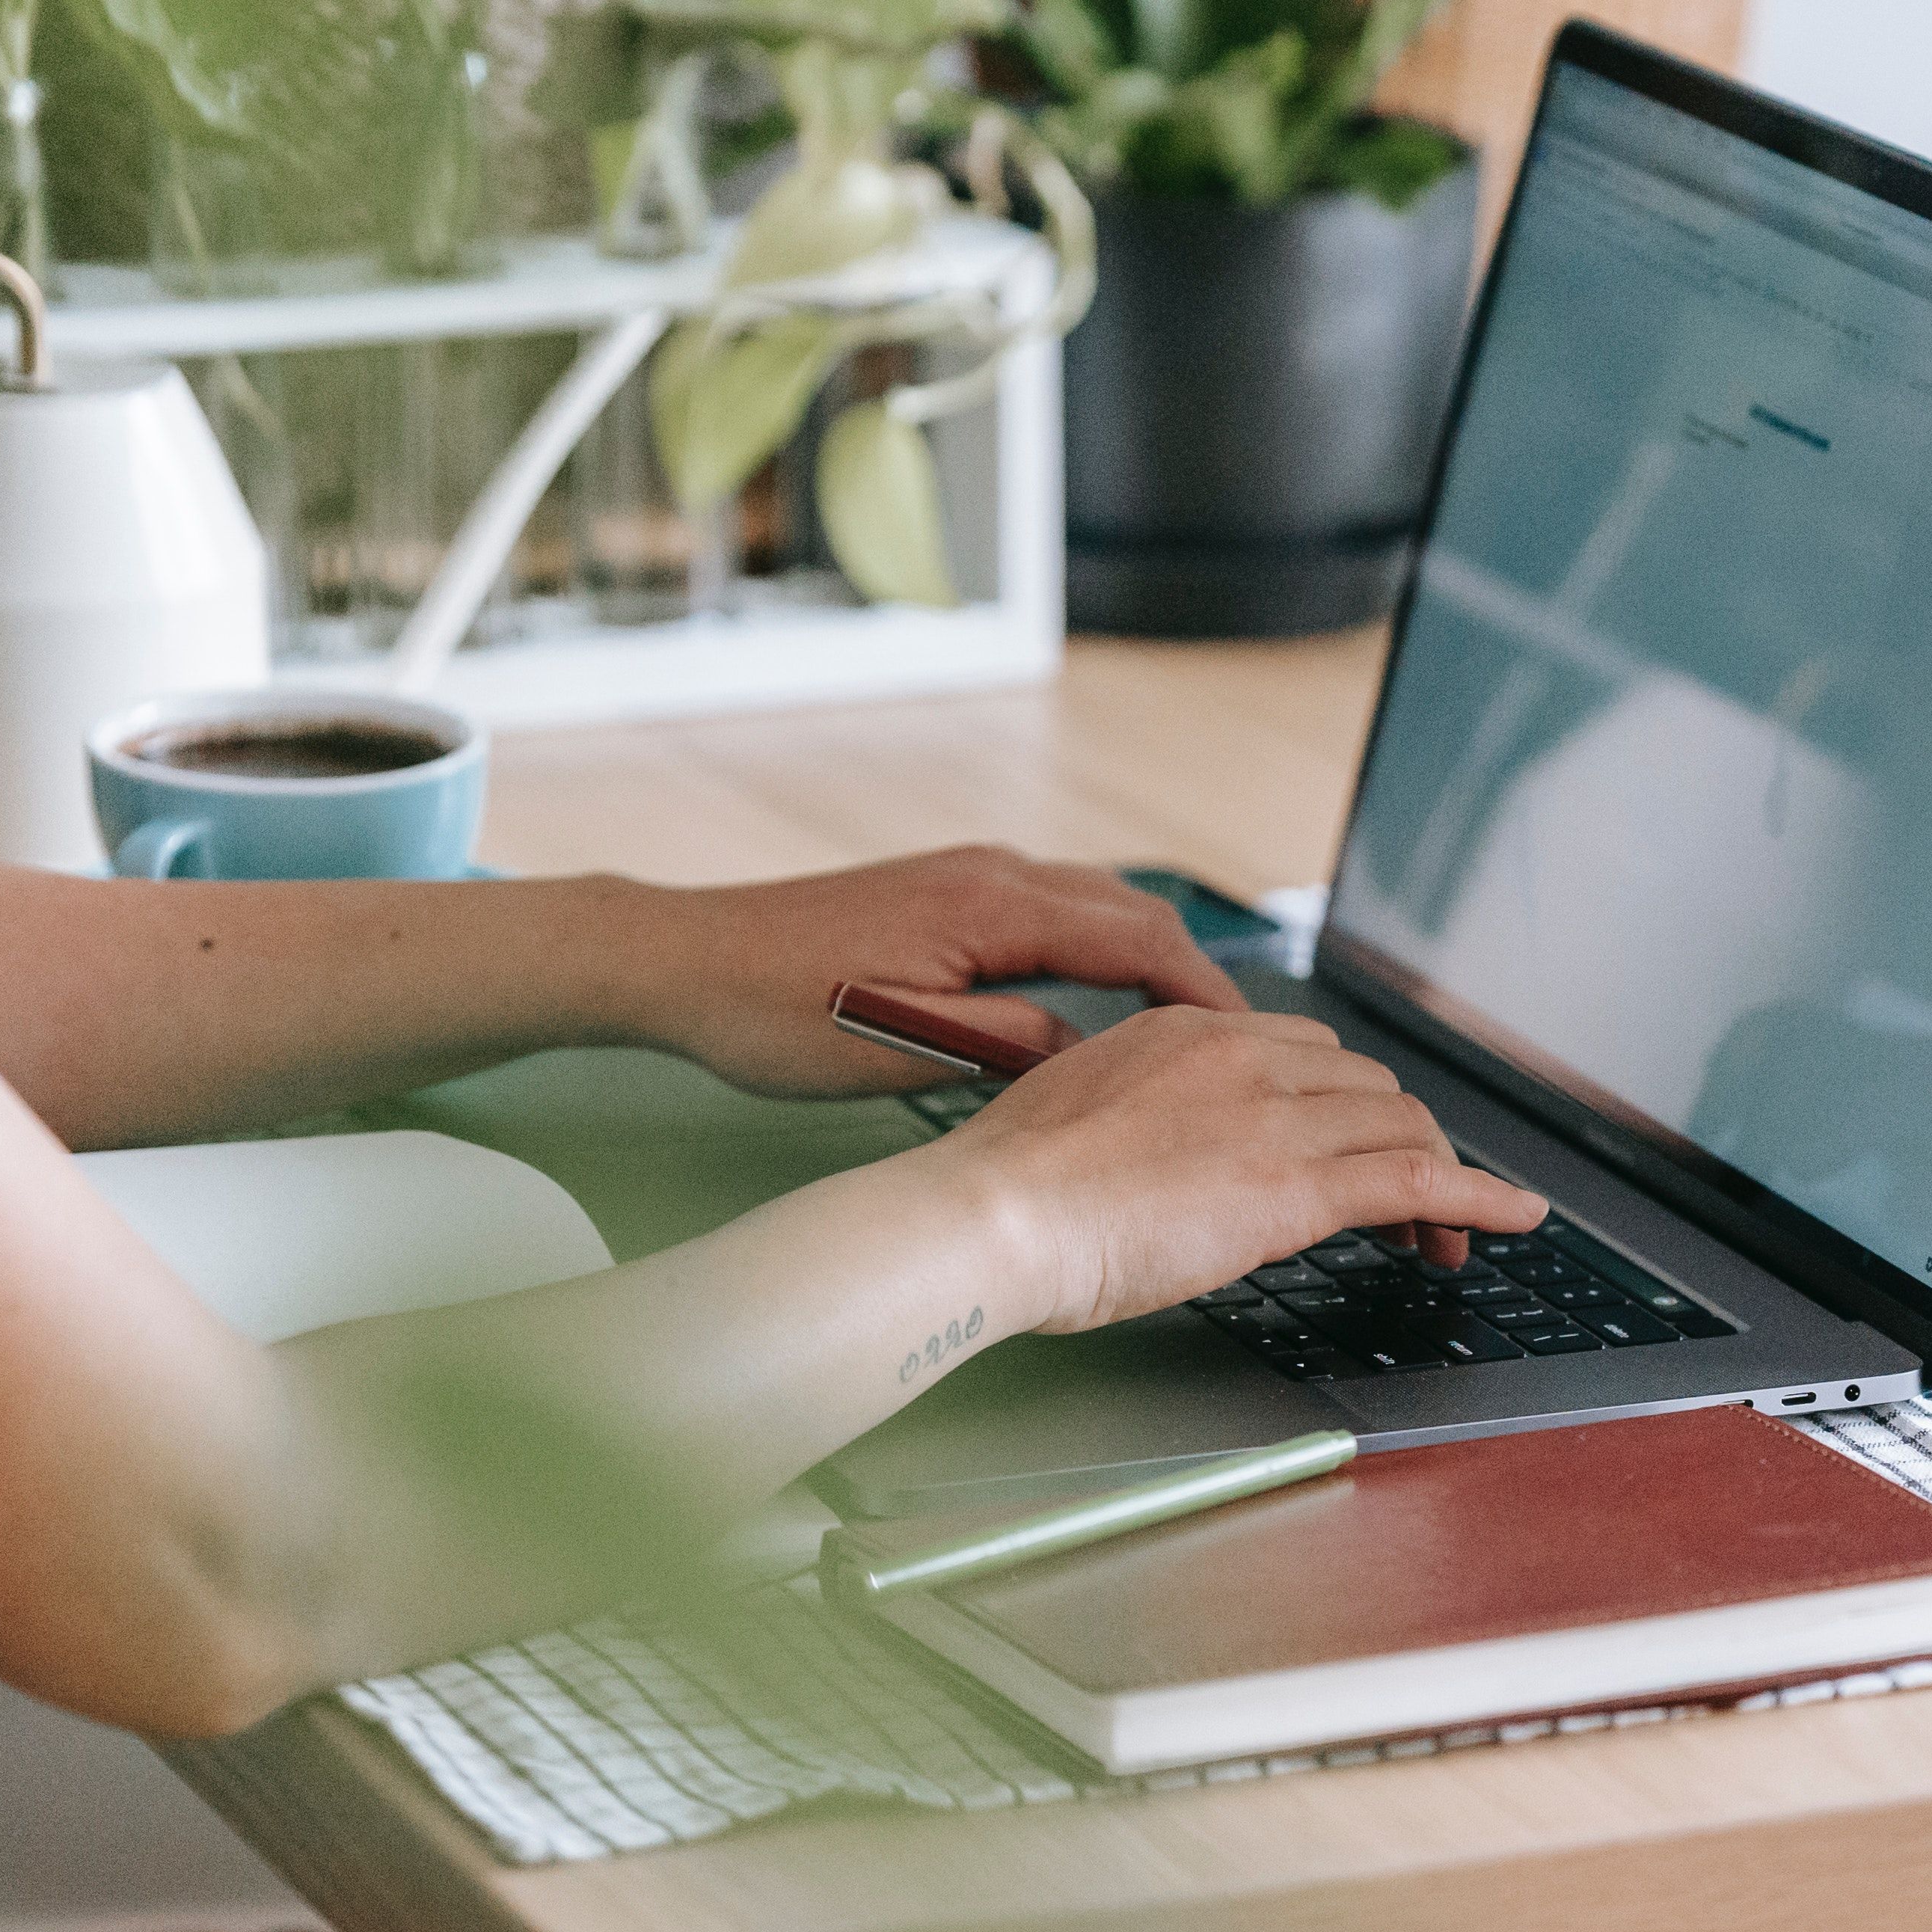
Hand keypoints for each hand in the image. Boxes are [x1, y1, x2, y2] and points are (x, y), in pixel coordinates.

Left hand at [607, 845, 1256, 1097]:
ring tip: (1183, 1029)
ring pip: (1097, 904)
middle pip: (1134, 911)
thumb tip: (1095, 1059)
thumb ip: (1012, 1044)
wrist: (683, 961)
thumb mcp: (902, 1049)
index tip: (1248, 1043)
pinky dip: (1100, 947)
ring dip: (1149, 959)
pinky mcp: (946, 889)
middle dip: (1193, 975)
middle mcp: (990, 872)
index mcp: (990, 905)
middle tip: (1235, 1046)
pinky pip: (1055, 907)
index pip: (1140, 938)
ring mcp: (967, 873)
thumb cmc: (773, 1011)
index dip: (1205, 993)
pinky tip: (1101, 997)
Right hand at [921, 1005, 1543, 1335]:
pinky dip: (1483, 1197)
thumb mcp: (1083, 1117)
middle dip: (1398, 1140)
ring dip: (1441, 1178)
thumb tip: (1177, 1154)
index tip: (1354, 1146)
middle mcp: (1243, 1057)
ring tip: (1449, 1233)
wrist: (990, 1219)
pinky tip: (1515, 1218)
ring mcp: (1274, 1117)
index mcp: (1189, 1034)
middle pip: (1368, 1086)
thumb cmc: (1009, 1191)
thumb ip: (1148, 1115)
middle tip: (1408, 1202)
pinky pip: (1421, 1178)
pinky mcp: (1296, 1184)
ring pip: (1403, 1127)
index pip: (1306, 1053)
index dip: (1347, 1106)